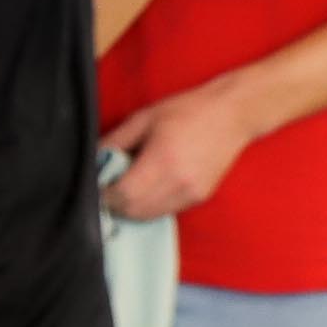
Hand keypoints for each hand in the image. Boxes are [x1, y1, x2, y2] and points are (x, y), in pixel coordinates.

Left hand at [101, 80, 258, 221]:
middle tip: (109, 187)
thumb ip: (114, 142)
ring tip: (128, 185)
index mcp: (162, 161)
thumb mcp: (143, 119)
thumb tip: (93, 161)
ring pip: (149, 215)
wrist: (233, 114)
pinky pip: (166, 211)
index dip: (104, 194)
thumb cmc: (188, 111)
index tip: (98, 185)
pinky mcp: (200, 197)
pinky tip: (149, 186)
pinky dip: (151, 205)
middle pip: (133, 211)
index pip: (123, 195)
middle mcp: (179, 182)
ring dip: (132, 207)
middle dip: (115, 203)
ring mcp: (192, 193)